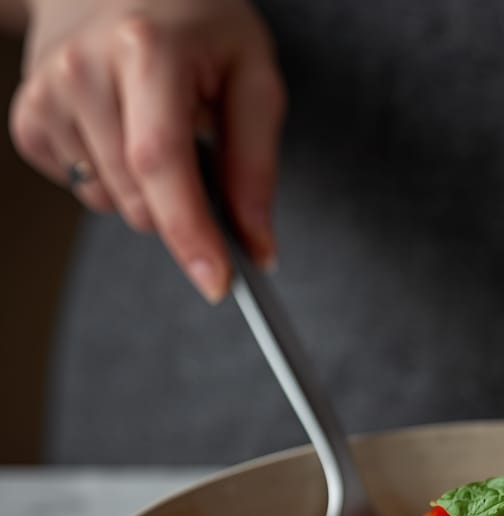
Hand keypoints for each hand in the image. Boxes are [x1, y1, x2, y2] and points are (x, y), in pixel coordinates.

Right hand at [9, 0, 285, 301]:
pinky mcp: (27, 117)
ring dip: (148, 190)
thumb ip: (257, 166)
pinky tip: (120, 129)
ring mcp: (46, 92)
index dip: (190, 233)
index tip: (217, 283)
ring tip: (155, 125)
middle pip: (141, 199)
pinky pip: (84, 192)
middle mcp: (82, 67)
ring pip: (114, 205)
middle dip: (182, 206)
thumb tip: (258, 247)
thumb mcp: (252, 75)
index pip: (162, 163)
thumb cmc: (196, 21)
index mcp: (145, 50)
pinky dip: (113, 178)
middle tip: (197, 150)